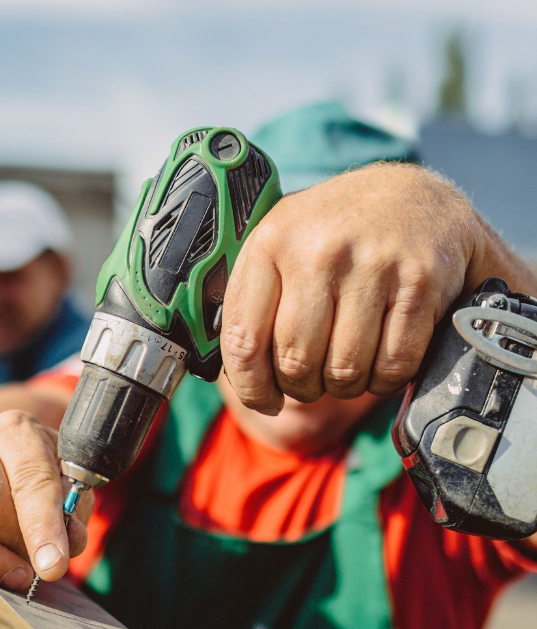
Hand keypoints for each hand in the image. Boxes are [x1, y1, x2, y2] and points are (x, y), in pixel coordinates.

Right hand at [0, 410, 90, 588]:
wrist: (1, 456)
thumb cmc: (38, 473)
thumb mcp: (67, 482)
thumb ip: (71, 511)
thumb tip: (70, 543)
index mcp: (15, 430)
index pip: (29, 479)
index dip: (42, 527)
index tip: (53, 565)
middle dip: (11, 543)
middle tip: (31, 565)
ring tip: (9, 572)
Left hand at [221, 162, 534, 412]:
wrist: (415, 196)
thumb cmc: (335, 234)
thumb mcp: (282, 245)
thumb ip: (251, 299)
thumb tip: (239, 371)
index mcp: (272, 242)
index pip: (244, 340)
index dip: (252, 387)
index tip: (266, 400)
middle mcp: (318, 250)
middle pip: (296, 363)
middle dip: (303, 388)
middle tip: (313, 379)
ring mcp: (373, 264)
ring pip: (345, 371)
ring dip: (345, 386)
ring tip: (348, 366)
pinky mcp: (421, 281)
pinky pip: (393, 365)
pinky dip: (385, 380)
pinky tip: (381, 362)